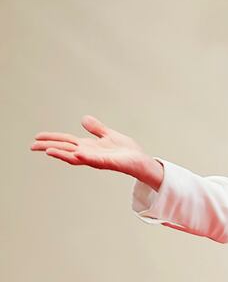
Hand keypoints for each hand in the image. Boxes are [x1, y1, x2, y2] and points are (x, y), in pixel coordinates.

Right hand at [31, 116, 163, 188]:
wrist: (141, 160)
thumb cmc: (126, 151)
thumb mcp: (109, 135)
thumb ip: (96, 128)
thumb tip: (83, 119)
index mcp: (88, 146)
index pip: (66, 141)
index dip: (52, 139)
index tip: (37, 137)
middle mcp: (90, 153)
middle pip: (65, 150)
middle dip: (49, 147)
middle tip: (32, 146)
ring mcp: (98, 159)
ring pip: (76, 157)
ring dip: (62, 154)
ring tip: (48, 151)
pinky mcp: (109, 162)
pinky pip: (95, 160)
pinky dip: (86, 157)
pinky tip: (78, 153)